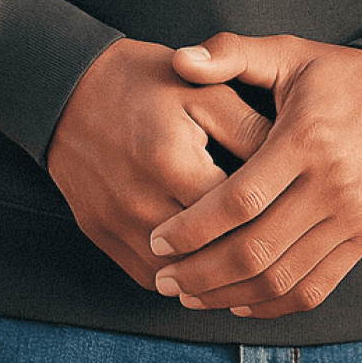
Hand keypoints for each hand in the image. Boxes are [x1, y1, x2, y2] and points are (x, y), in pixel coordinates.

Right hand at [46, 40, 270, 289]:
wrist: (67, 86)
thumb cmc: (143, 82)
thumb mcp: (202, 90)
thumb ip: (248, 127)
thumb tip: (292, 166)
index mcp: (172, 162)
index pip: (236, 216)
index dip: (271, 219)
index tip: (294, 216)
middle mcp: (139, 201)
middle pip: (207, 255)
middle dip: (246, 258)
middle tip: (281, 254)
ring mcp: (114, 223)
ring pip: (176, 277)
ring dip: (211, 280)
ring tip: (247, 270)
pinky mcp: (98, 233)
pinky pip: (145, 276)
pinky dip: (176, 280)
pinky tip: (204, 270)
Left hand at [148, 33, 361, 319]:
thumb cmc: (343, 77)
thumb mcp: (291, 53)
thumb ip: (233, 53)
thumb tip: (180, 59)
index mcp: (305, 140)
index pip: (240, 200)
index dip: (194, 228)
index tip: (159, 238)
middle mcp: (331, 186)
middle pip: (256, 250)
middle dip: (200, 272)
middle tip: (164, 277)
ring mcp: (352, 218)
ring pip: (282, 278)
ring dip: (229, 295)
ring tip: (190, 296)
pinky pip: (316, 288)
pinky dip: (274, 306)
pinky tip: (238, 302)